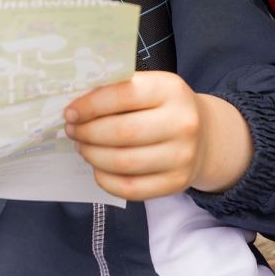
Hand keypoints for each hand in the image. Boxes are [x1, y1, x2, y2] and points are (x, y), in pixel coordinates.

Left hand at [64, 71, 251, 199]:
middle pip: (121, 132)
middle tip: (72, 131)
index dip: (90, 105)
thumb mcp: (150, 87)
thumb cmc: (164, 107)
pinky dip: (106, 180)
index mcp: (171, 89)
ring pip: (123, 162)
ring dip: (93, 156)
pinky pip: (131, 188)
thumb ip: (118, 91)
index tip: (70, 113)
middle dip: (87, 133)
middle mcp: (182, 122)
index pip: (124, 95)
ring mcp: (182, 156)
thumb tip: (75, 107)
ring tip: (83, 147)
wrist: (204, 135)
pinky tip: (98, 168)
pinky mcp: (176, 183)